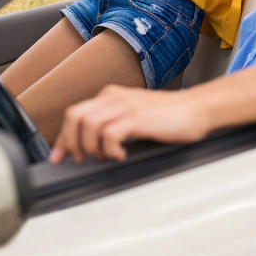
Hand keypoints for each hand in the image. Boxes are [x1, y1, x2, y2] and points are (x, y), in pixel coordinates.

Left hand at [49, 85, 209, 162]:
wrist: (196, 109)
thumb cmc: (168, 115)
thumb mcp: (134, 114)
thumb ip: (113, 122)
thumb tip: (92, 145)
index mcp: (111, 96)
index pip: (75, 112)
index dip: (63, 137)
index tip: (59, 156)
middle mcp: (115, 98)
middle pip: (75, 116)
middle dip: (70, 142)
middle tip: (79, 160)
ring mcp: (126, 106)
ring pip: (89, 124)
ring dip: (90, 147)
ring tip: (103, 157)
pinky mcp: (139, 118)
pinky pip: (110, 134)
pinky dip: (110, 149)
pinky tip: (121, 156)